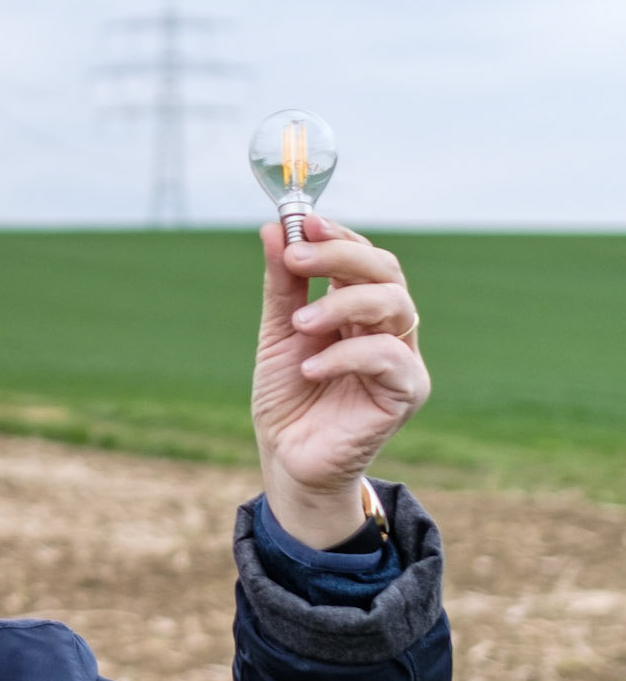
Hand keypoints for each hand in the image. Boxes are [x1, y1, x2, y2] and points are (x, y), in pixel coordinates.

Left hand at [252, 215, 429, 547]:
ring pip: (395, 305)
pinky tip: (311, 368)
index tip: (302, 222)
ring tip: (299, 323)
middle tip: (297, 257)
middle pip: (385, 272)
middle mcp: (387, 327)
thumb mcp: (279, 332)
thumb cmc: (288, 395)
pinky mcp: (406, 393)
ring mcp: (402, 358)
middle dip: (341, 257)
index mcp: (359, 307)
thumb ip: (283, 284)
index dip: (337, 236)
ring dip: (343, 303)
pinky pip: (389, 358)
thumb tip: (274, 228)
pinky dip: (347, 355)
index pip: (363, 257)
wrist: (287, 458)